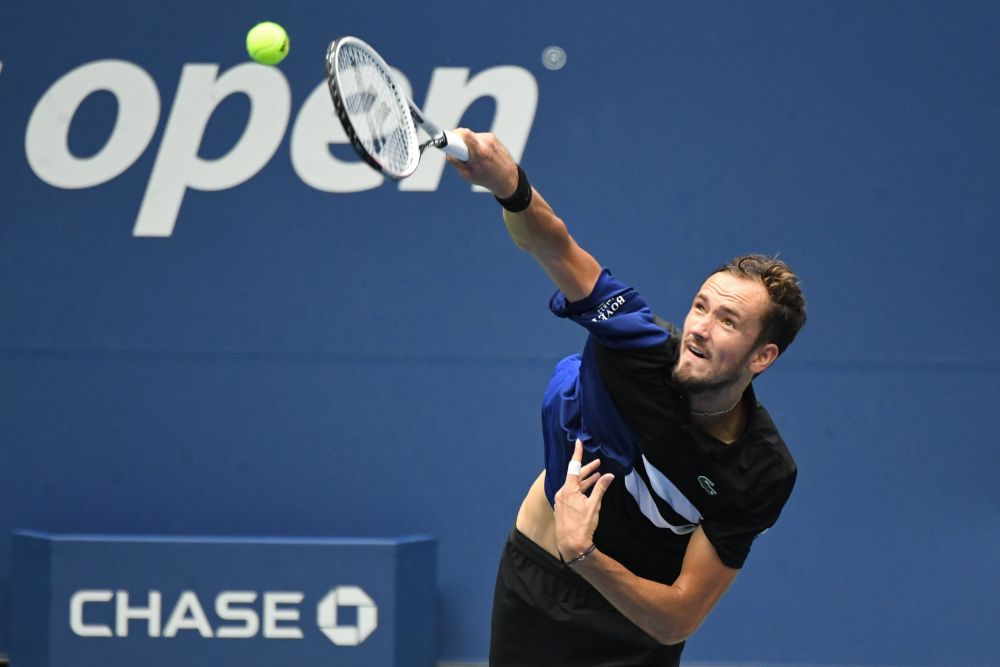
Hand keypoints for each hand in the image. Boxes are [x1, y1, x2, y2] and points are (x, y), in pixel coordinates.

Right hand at [446, 129, 519, 197]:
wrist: (508, 178)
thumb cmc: (487, 178)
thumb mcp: (468, 175)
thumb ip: (456, 162)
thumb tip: (448, 151)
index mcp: (480, 152)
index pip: (463, 133)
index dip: (453, 135)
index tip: (447, 140)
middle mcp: (486, 142)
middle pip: (464, 133)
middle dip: (458, 141)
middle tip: (459, 152)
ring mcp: (490, 138)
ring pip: (471, 136)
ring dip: (468, 144)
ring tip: (474, 157)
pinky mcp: (493, 136)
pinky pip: (477, 138)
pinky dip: (475, 144)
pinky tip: (481, 155)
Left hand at [554, 439, 614, 561]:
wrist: (572, 545)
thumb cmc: (582, 526)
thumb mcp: (594, 505)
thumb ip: (601, 488)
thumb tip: (609, 475)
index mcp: (568, 490)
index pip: (573, 467)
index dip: (577, 454)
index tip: (578, 442)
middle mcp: (562, 493)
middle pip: (575, 477)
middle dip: (587, 470)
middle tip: (597, 462)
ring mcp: (561, 501)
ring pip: (574, 486)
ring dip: (585, 480)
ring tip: (596, 475)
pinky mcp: (562, 508)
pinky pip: (571, 494)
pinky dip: (581, 489)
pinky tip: (588, 490)